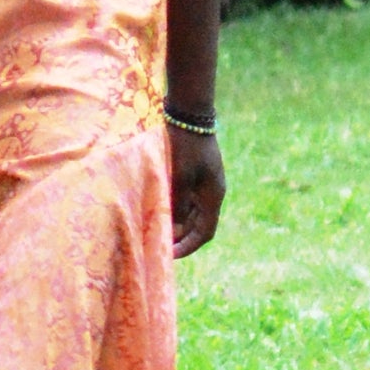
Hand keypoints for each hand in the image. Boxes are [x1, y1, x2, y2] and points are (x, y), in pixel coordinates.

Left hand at [167, 124, 224, 258]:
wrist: (188, 112)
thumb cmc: (184, 144)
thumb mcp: (179, 175)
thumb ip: (178, 203)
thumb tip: (175, 228)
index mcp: (213, 195)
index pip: (204, 233)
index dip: (187, 247)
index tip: (168, 256)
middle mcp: (212, 192)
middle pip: (198, 225)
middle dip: (180, 238)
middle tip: (158, 247)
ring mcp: (204, 183)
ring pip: (192, 214)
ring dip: (176, 224)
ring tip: (155, 231)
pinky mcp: (195, 173)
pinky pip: (186, 200)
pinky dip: (174, 209)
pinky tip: (158, 211)